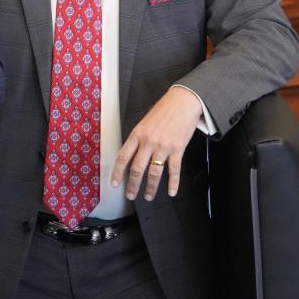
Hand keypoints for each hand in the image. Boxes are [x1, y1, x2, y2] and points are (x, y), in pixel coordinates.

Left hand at [111, 86, 201, 200]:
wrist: (183, 102)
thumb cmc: (163, 110)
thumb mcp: (144, 121)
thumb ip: (138, 137)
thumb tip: (132, 154)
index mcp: (137, 134)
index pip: (123, 156)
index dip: (117, 172)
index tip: (115, 184)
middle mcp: (148, 142)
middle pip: (137, 168)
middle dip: (133, 185)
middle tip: (131, 195)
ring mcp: (163, 146)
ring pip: (154, 172)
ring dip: (151, 187)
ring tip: (148, 196)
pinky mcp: (177, 149)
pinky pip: (174, 170)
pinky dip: (173, 183)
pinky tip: (171, 192)